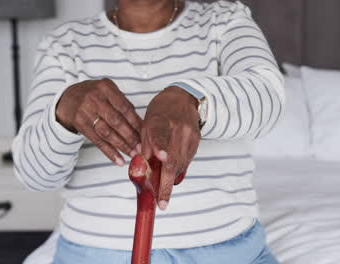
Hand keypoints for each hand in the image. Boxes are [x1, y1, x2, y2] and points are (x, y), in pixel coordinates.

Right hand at [56, 78, 141, 165]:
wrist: (68, 98)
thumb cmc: (96, 95)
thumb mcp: (108, 91)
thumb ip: (123, 104)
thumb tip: (142, 126)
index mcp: (106, 87)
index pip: (124, 107)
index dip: (136, 122)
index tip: (147, 134)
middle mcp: (94, 98)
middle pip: (116, 121)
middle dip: (131, 136)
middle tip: (142, 148)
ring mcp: (85, 112)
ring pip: (107, 133)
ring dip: (122, 146)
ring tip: (134, 155)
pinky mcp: (80, 124)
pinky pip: (97, 141)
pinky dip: (109, 152)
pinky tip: (119, 160)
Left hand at [141, 86, 200, 209]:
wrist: (184, 98)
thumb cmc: (161, 111)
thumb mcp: (147, 124)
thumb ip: (145, 146)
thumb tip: (143, 169)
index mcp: (160, 120)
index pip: (160, 134)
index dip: (161, 146)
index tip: (162, 158)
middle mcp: (178, 128)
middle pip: (173, 160)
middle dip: (166, 185)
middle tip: (161, 203)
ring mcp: (190, 136)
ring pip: (180, 165)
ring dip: (171, 182)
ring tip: (163, 196)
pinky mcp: (196, 142)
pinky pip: (186, 162)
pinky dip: (177, 172)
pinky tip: (170, 178)